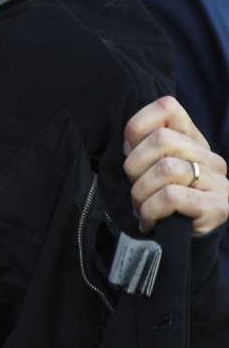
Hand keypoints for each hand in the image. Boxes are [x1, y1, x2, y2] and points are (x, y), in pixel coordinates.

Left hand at [124, 96, 228, 236]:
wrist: (183, 240)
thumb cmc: (159, 200)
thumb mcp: (148, 168)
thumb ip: (142, 147)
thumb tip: (128, 141)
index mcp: (192, 139)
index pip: (167, 107)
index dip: (138, 126)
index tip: (129, 151)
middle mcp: (210, 156)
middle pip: (162, 139)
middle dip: (135, 166)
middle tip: (135, 187)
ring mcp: (218, 182)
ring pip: (166, 169)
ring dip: (141, 192)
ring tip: (141, 206)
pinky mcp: (217, 207)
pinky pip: (171, 197)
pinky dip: (150, 210)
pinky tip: (149, 220)